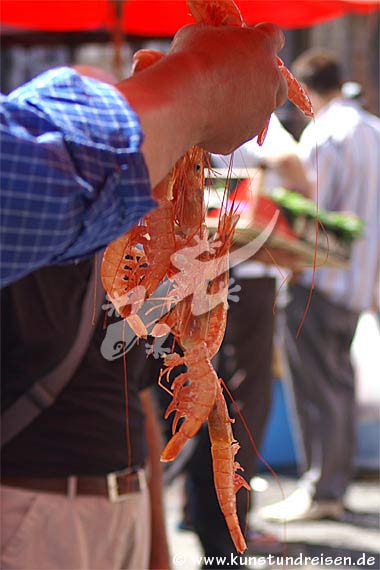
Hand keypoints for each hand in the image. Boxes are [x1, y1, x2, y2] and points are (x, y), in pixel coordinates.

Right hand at [117, 23, 286, 186]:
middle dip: (264, 82)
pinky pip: (235, 131)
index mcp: (262, 46)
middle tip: (239, 81)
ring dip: (243, 107)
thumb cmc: (189, 59)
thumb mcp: (200, 34)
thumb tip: (211, 46)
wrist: (180, 99)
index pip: (274, 37)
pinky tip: (203, 121)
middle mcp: (270, 81)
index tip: (247, 45)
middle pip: (278, 83)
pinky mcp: (242, 137)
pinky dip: (224, 127)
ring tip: (214, 105)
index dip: (259, 41)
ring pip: (258, 112)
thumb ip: (217, 40)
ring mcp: (260, 114)